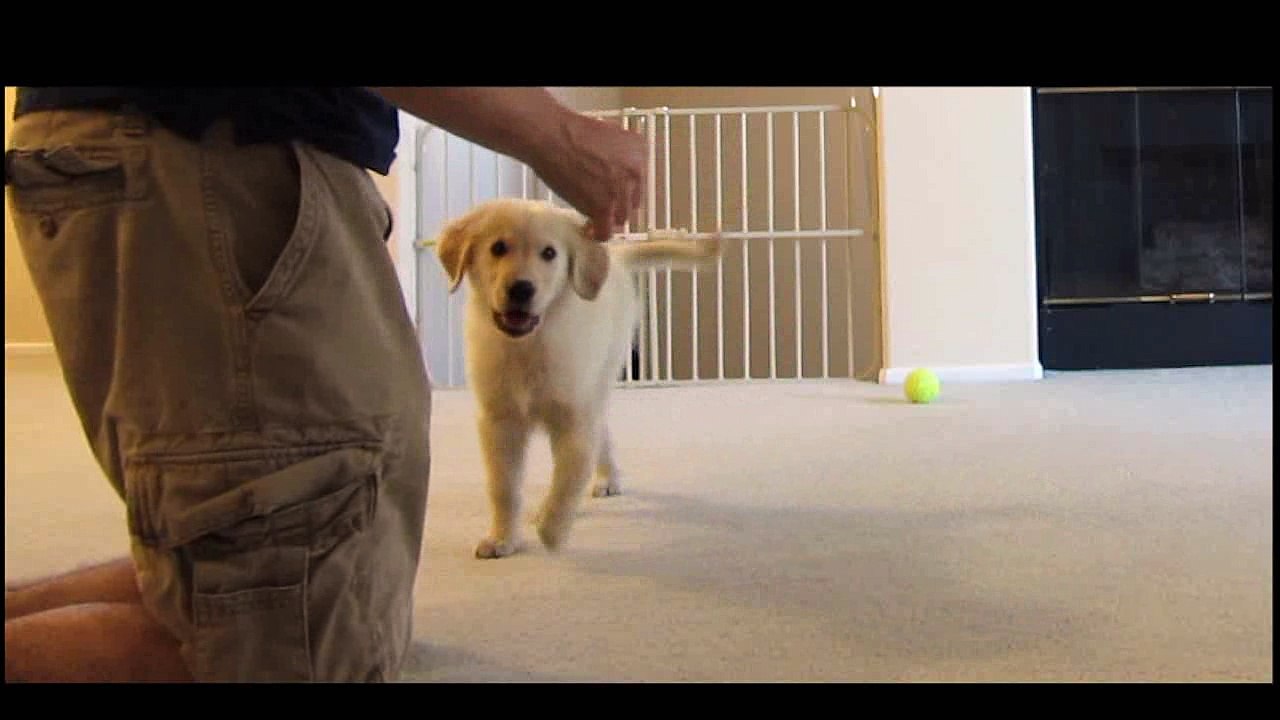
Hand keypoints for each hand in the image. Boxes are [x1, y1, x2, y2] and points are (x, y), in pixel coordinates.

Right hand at [533, 113, 645, 241]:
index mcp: (638, 150)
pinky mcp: (604, 208)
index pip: (639, 179)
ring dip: (608, 218)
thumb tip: (609, 168)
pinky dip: (598, 233)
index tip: (613, 190)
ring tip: (594, 217)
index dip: (624, 187)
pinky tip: (590, 231)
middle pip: (632, 200)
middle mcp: (635, 171)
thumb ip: (615, 154)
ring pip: (621, 217)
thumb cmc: (569, 132)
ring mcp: (621, 191)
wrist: (553, 137)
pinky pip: (605, 231)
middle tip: (601, 203)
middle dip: (617, 204)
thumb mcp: (606, 133)